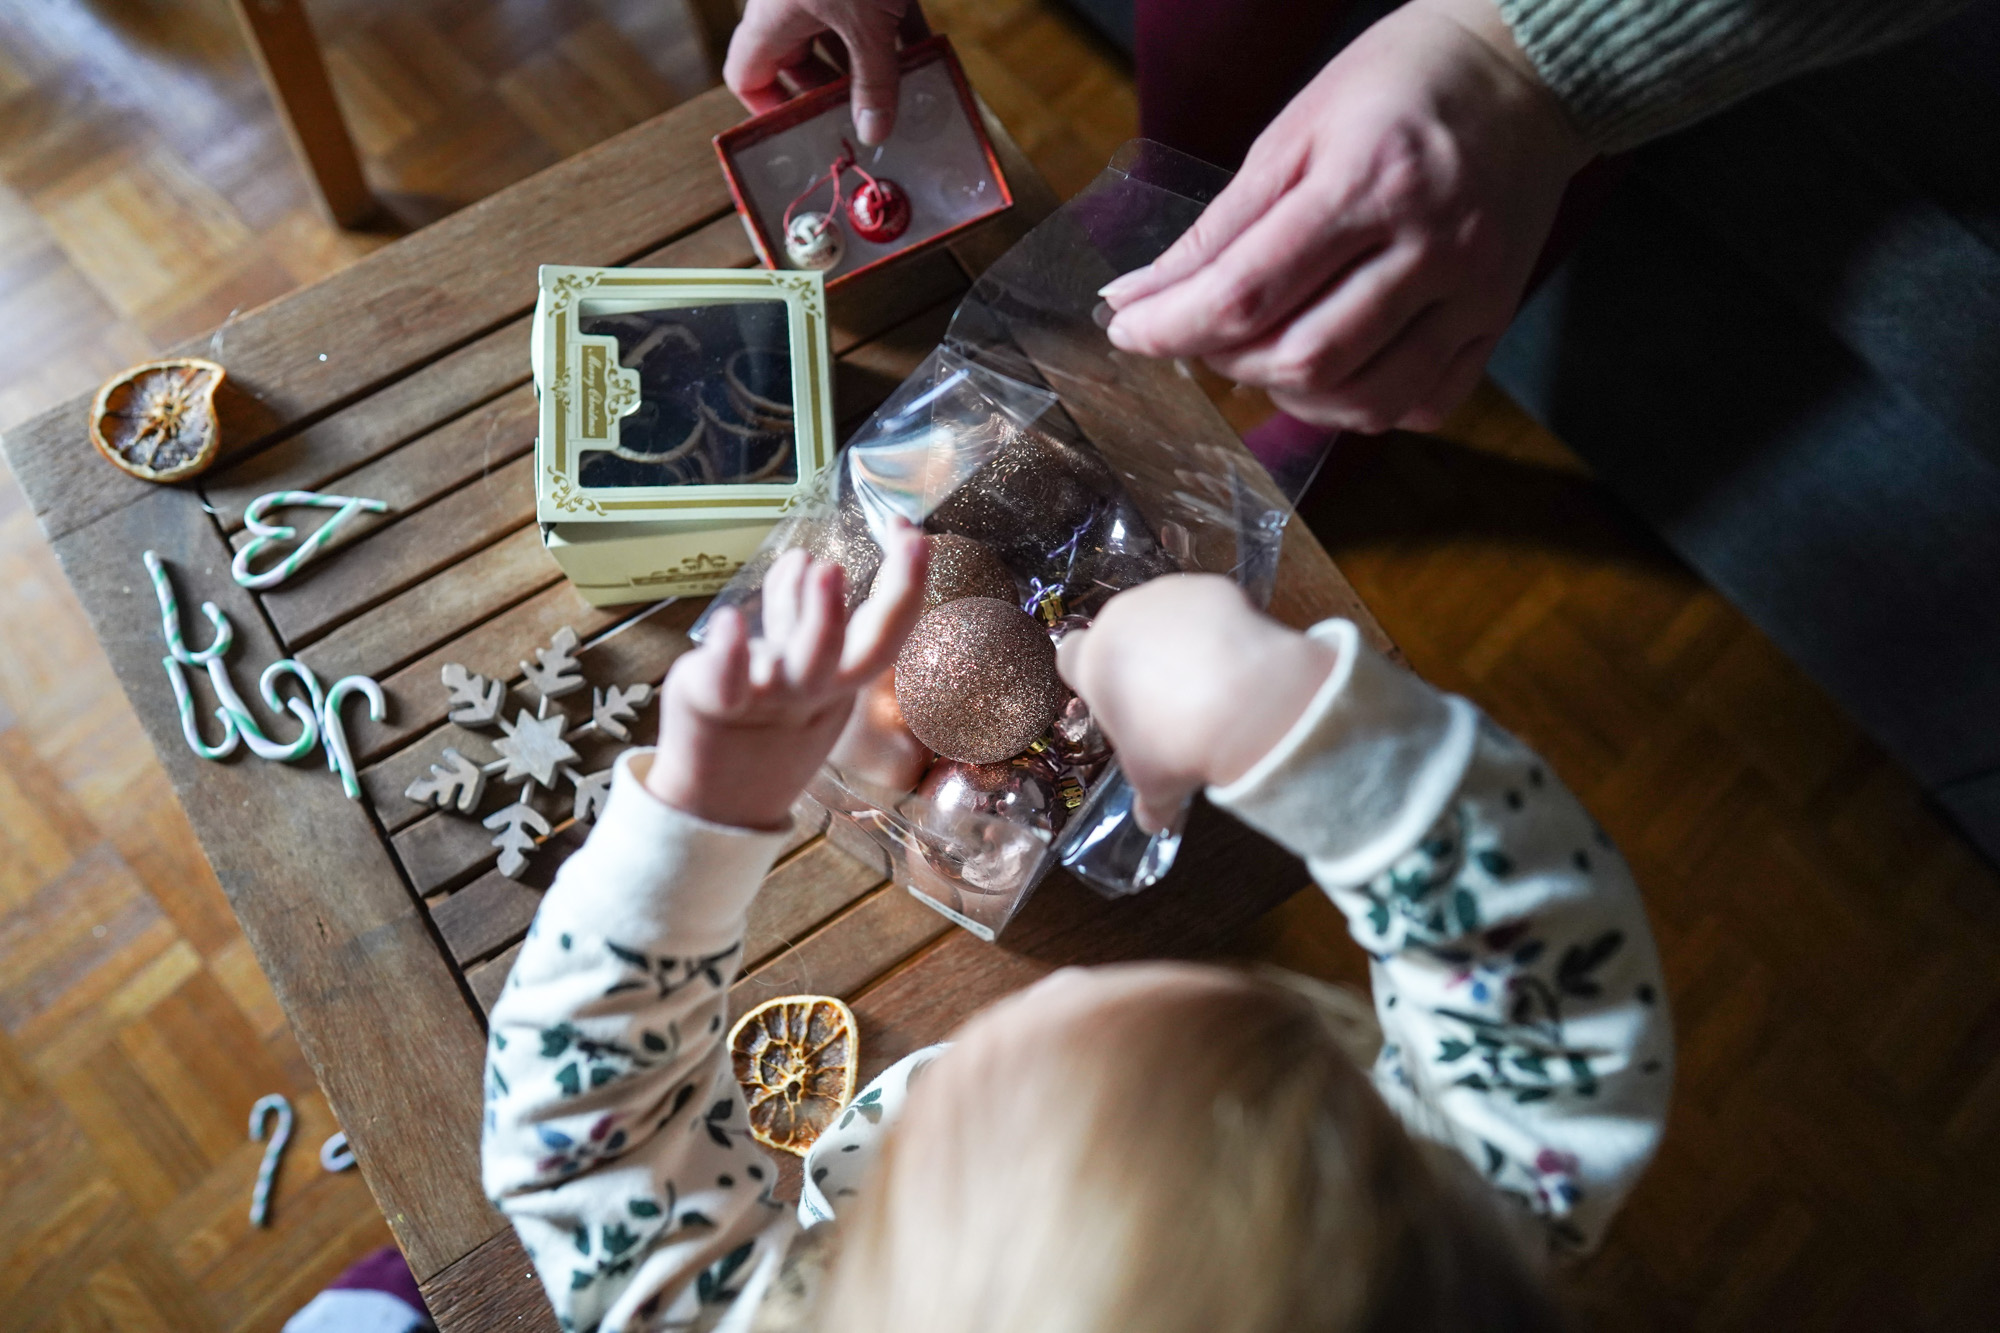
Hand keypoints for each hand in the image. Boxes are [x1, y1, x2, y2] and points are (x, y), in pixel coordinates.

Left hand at [645, 525, 929, 829]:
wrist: (718, 798)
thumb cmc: (764, 722)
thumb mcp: (792, 665)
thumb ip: (794, 611)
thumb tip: (804, 558)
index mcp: (842, 680)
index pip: (889, 630)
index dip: (908, 582)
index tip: (914, 532)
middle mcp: (815, 690)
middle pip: (860, 650)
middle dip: (886, 598)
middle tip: (900, 547)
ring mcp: (770, 698)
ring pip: (804, 661)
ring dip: (816, 614)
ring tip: (815, 564)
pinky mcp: (718, 702)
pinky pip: (729, 679)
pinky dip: (732, 650)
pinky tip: (731, 617)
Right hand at [724, 0, 926, 144]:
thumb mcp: (865, 23)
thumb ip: (873, 78)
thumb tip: (874, 133)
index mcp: (772, 20)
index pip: (748, 77)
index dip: (769, 112)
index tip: (804, 137)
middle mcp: (792, 4)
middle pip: (800, 62)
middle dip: (832, 95)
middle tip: (862, 125)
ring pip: (843, 39)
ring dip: (872, 69)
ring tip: (903, 102)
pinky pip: (879, 14)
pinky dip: (901, 37)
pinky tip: (931, 61)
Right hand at [1055, 576, 1338, 829]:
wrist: (1242, 704)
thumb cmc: (1177, 746)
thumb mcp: (1155, 782)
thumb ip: (1148, 800)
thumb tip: (1151, 822)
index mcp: (1092, 662)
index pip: (1070, 656)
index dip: (1089, 674)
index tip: (1112, 695)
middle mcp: (1120, 619)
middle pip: (1117, 631)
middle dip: (1137, 656)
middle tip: (1166, 697)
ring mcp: (1165, 596)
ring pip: (1162, 613)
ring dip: (1176, 638)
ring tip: (1208, 679)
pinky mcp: (1209, 586)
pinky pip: (1206, 605)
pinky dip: (1217, 625)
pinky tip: (1236, 658)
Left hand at [1099, 0, 1589, 433]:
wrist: (1524, 71)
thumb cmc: (1398, 86)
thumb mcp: (1295, 130)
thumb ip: (1220, 225)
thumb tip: (1139, 296)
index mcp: (1369, 182)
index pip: (1247, 292)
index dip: (1171, 327)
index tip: (1127, 331)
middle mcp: (1430, 246)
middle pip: (1304, 359)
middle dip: (1227, 362)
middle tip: (1203, 331)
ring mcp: (1473, 293)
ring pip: (1363, 400)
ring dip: (1290, 396)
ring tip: (1263, 354)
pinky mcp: (1497, 320)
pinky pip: (1421, 405)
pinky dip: (1363, 407)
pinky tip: (1335, 371)